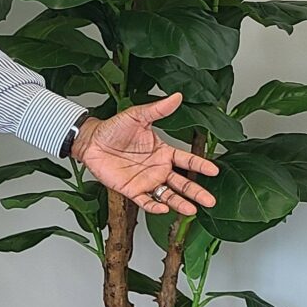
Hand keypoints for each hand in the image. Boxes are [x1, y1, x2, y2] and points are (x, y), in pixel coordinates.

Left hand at [71, 93, 218, 216]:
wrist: (91, 141)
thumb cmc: (114, 128)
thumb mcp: (137, 116)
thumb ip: (158, 110)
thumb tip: (177, 96)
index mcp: (163, 152)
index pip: (187, 161)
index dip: (200, 165)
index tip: (214, 170)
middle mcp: (158, 169)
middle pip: (182, 183)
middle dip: (196, 192)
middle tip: (210, 201)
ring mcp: (146, 181)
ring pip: (167, 195)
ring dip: (180, 203)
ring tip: (192, 210)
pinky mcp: (131, 190)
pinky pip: (145, 201)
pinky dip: (154, 206)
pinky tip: (163, 209)